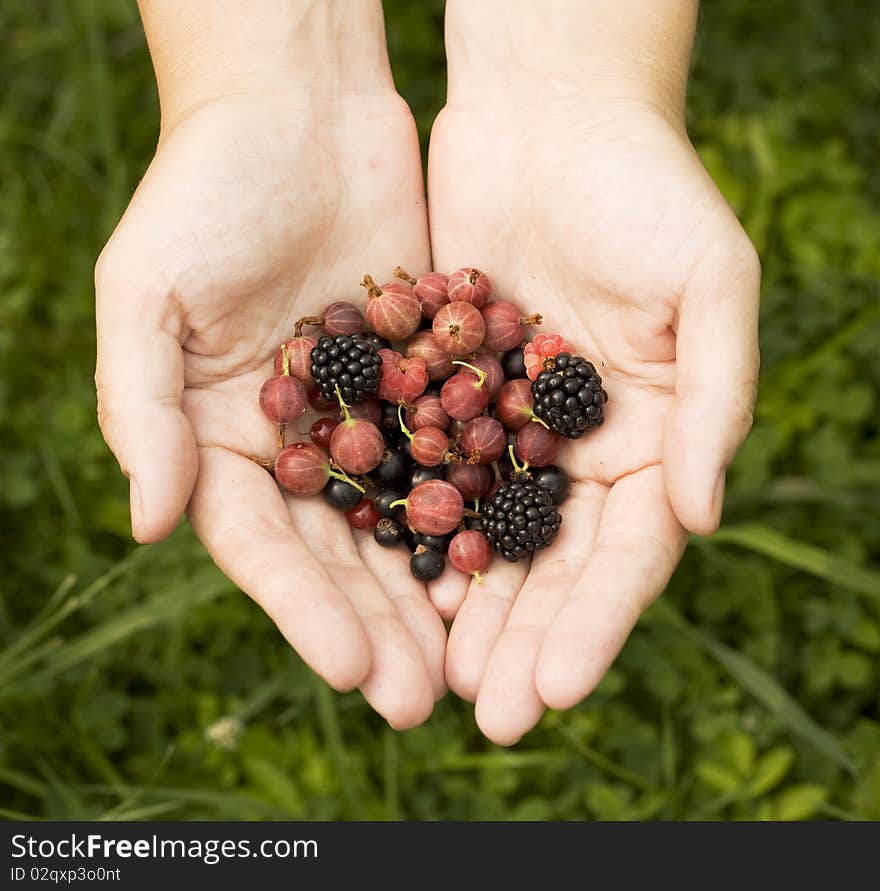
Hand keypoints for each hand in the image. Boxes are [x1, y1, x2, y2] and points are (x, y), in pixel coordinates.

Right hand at [95, 87, 446, 727]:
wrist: (297, 108)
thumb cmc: (202, 193)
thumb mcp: (146, 297)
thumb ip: (140, 411)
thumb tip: (147, 525)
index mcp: (222, 441)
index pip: (265, 546)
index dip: (305, 611)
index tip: (357, 671)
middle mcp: (298, 441)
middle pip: (343, 551)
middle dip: (383, 625)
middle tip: (431, 699)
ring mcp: (369, 411)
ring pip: (409, 516)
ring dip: (441, 584)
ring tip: (479, 655)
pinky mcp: (429, 373)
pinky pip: (460, 447)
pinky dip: (487, 499)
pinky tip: (521, 552)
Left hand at [429, 94, 759, 742]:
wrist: (551, 117)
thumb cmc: (647, 189)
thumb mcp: (710, 286)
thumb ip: (717, 403)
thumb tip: (702, 519)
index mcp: (653, 438)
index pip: (626, 554)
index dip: (594, 625)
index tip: (551, 690)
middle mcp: (579, 446)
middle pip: (549, 564)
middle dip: (520, 639)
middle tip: (482, 715)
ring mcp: (508, 425)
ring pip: (482, 533)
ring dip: (459, 605)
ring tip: (431, 674)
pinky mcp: (445, 391)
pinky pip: (426, 470)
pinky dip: (407, 526)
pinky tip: (383, 580)